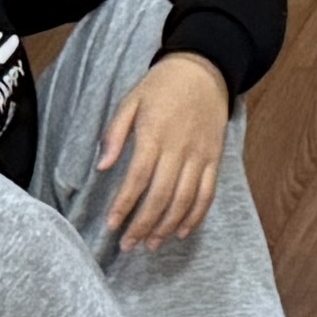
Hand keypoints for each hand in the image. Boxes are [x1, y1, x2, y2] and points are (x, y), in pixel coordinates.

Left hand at [94, 53, 231, 250]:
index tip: (112, 225)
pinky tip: (181, 231)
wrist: (203, 71)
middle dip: (144, 225)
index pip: (137, 179)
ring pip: (185, 200)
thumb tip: (101, 167)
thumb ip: (114, 134)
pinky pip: (207, 194)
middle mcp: (179, 149)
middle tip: (129, 245)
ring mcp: (200, 156)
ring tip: (151, 244)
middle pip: (161, 196)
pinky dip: (195, 216)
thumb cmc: (161, 86)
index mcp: (154, 135)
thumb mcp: (130, 101)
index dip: (124, 205)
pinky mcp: (215, 160)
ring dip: (167, 226)